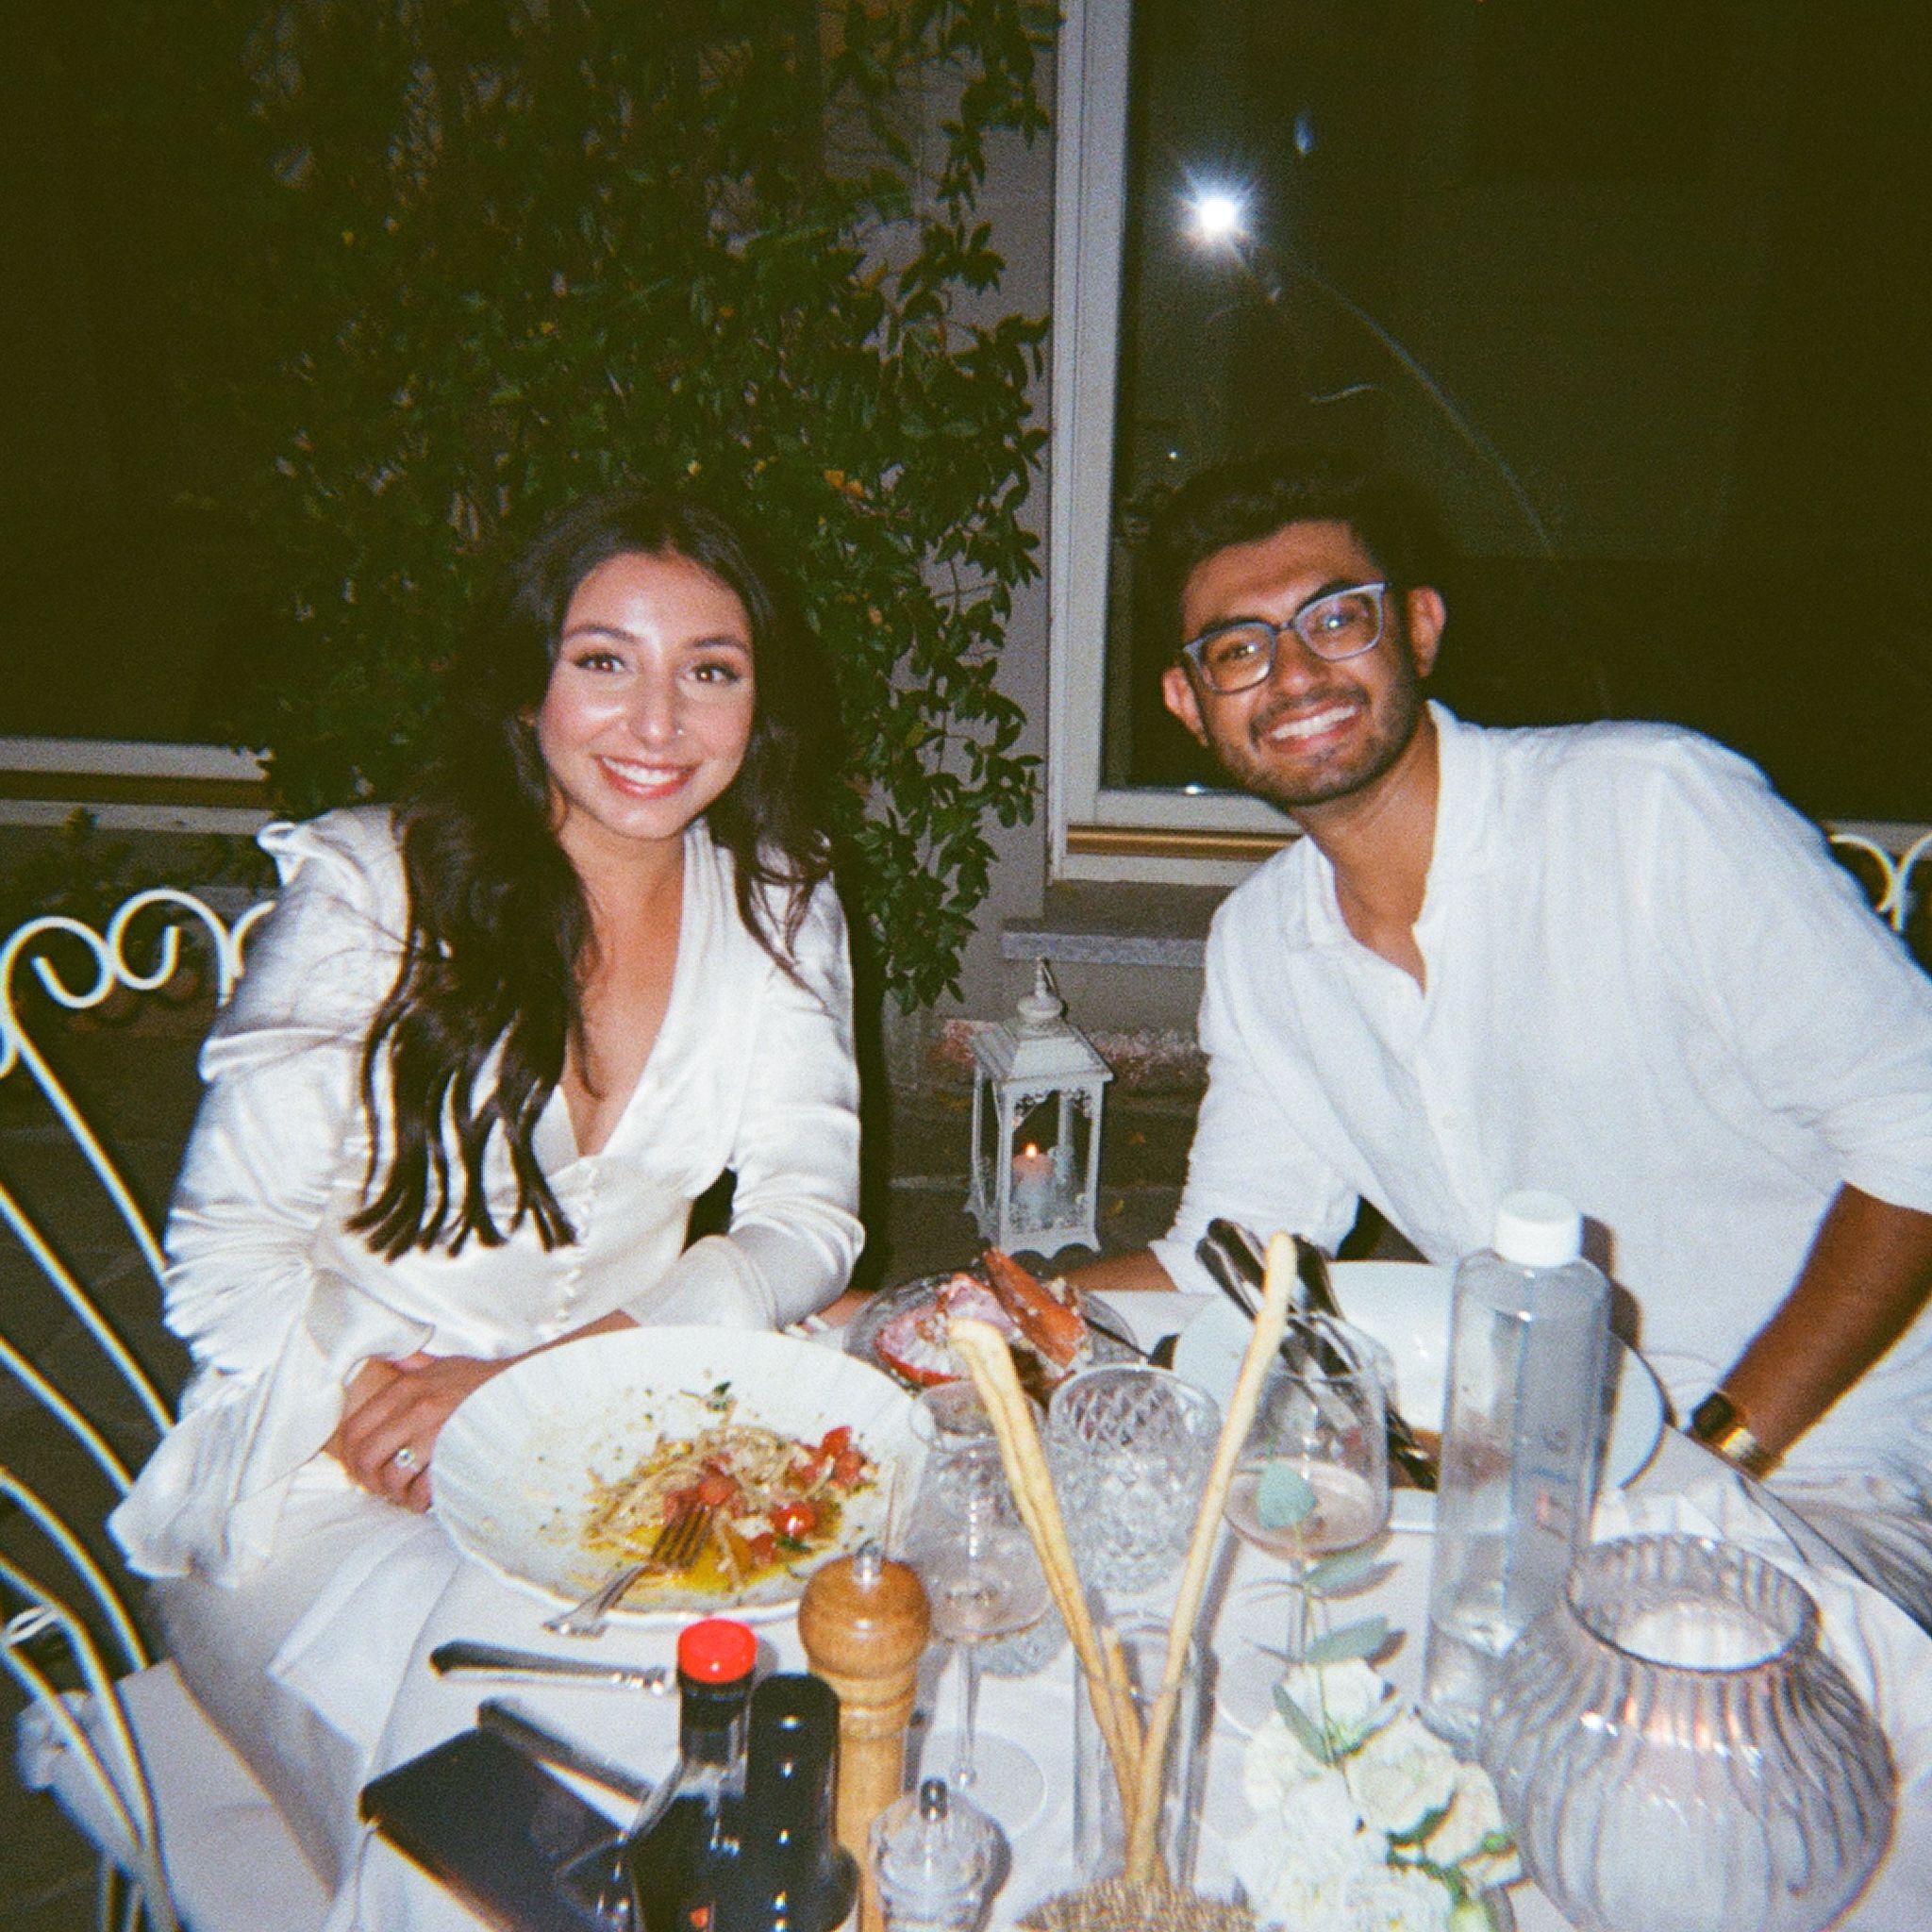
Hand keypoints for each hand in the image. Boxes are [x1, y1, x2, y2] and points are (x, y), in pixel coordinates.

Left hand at [331, 1352, 509, 1510]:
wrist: (533, 1390)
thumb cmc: (489, 1382)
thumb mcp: (448, 1364)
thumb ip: (415, 1365)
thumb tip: (390, 1359)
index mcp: (407, 1387)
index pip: (354, 1429)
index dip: (351, 1457)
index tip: (364, 1468)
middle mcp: (417, 1408)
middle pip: (365, 1458)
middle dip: (371, 1481)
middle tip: (385, 1487)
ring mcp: (436, 1433)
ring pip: (391, 1478)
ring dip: (398, 1494)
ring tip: (411, 1493)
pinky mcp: (456, 1457)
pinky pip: (421, 1491)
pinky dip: (421, 1502)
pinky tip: (430, 1497)